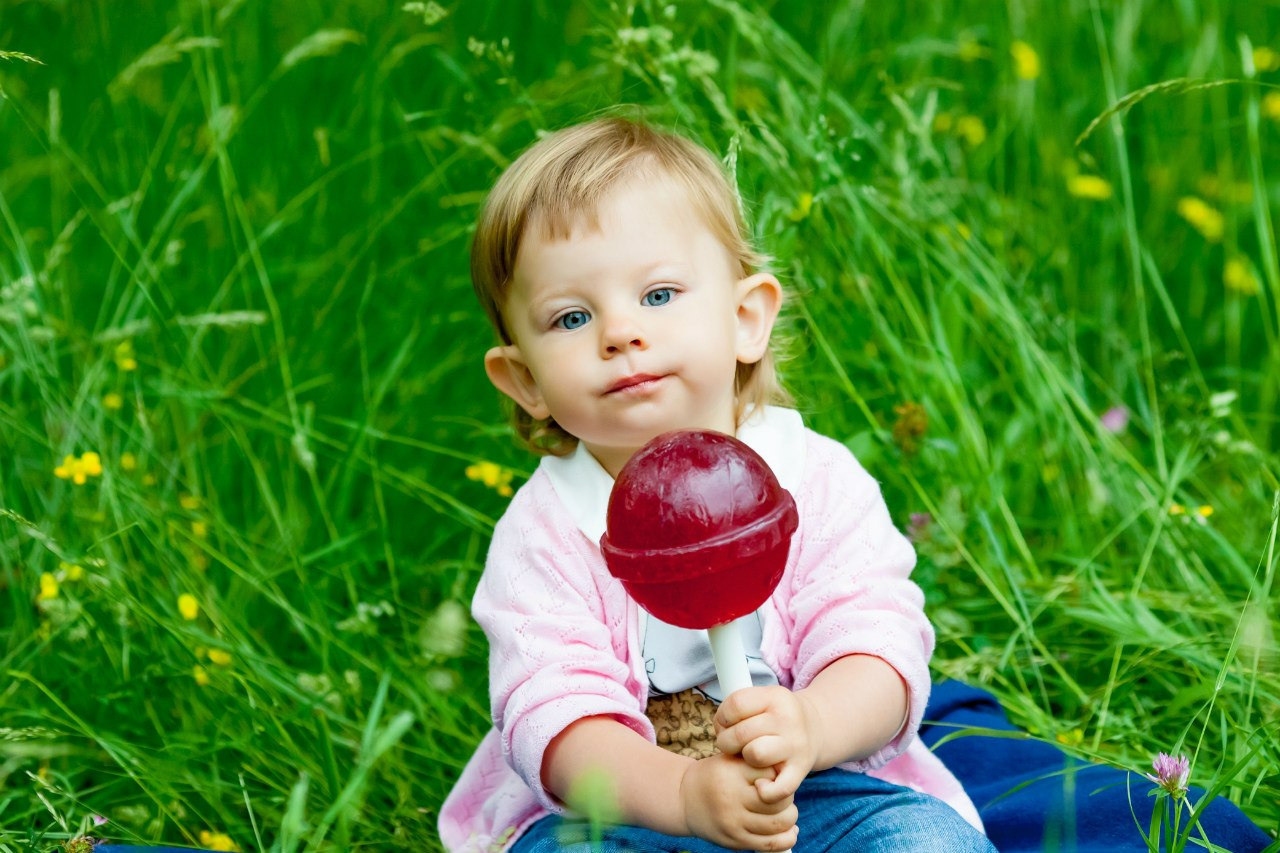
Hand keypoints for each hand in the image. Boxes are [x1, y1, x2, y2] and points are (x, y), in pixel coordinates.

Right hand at [679, 752, 798, 849]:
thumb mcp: (730, 758)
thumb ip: (756, 761)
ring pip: (779, 823)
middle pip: (778, 800)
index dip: (778, 774)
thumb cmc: (715, 775)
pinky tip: (789, 829)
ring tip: (785, 810)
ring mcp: (733, 823)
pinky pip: (771, 844)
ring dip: (790, 816)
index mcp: (730, 773)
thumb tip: (787, 771)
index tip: (773, 775)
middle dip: (787, 796)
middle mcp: (731, 799)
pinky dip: (787, 837)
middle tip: (781, 793)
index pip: (771, 773)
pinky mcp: (736, 841)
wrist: (686, 800)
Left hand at [715, 686, 822, 803]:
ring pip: (756, 755)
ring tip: (747, 758)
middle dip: (727, 742)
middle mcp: (788, 719)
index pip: (736, 704)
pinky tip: (760, 784)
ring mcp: (796, 746)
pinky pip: (779, 788)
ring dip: (745, 760)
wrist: (814, 728)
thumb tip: (721, 729)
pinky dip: (766, 792)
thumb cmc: (775, 717)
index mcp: (775, 697)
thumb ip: (738, 708)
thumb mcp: (762, 700)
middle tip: (732, 744)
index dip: (722, 717)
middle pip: (741, 733)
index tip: (726, 724)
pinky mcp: (801, 770)